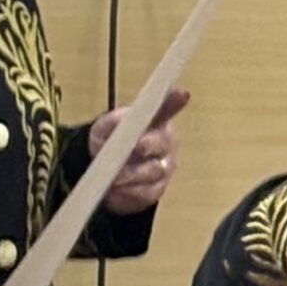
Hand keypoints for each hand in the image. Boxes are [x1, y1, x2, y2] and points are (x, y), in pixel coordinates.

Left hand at [90, 86, 188, 214]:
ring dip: (132, 173)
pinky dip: (129, 191)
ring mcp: (165, 167)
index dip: (176, 101)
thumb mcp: (103, 128)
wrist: (104, 173)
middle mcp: (165, 143)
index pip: (168, 108)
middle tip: (139, 144)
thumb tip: (120, 121)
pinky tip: (117, 189)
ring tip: (114, 176)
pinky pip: (146, 192)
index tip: (183, 93)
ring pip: (153, 170)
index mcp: (155, 122)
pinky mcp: (156, 190)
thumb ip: (111, 122)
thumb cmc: (110, 142)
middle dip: (150, 143)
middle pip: (162, 142)